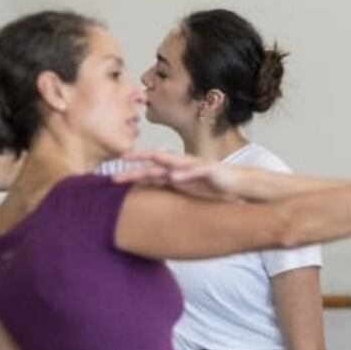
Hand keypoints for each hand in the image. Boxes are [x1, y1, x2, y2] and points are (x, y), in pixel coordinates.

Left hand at [113, 150, 240, 201]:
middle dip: (136, 163)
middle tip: (117, 166)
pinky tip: (173, 176)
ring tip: (141, 161)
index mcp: (175, 171)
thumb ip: (169, 185)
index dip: (132, 171)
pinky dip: (183, 174)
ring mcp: (195, 166)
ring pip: (172, 162)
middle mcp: (182, 166)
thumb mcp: (186, 188)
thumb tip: (150, 188)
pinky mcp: (209, 170)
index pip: (149, 170)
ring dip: (156, 162)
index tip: (112, 175)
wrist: (238, 182)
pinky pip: (194, 171)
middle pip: (155, 162)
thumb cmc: (211, 185)